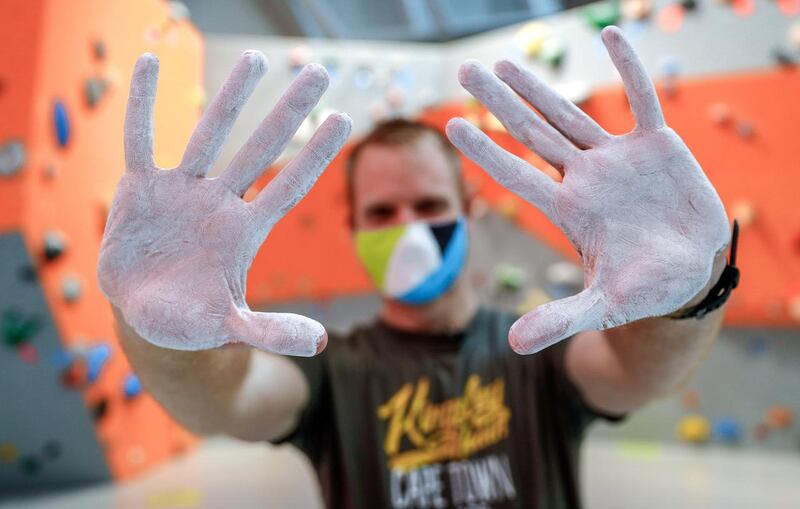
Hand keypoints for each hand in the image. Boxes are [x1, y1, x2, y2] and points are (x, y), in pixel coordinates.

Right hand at [98, 52, 350, 355]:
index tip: (342, 119)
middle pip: (259, 148)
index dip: (314, 154)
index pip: (288, 186)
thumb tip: (320, 343)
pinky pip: (139, 139)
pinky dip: (141, 105)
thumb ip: (271, 330)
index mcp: (244, 232)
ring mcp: (181, 190)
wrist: (147, 316)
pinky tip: (148, 63)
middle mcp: (219, 202)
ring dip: (230, 96)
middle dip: (287, 110)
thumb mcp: (231, 329)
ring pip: (209, 134)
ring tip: (255, 57)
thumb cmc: (194, 322)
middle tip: (318, 70)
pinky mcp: (140, 188)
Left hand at [447, 26, 729, 353]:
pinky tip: (607, 36)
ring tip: (504, 61)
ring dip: (539, 87)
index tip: (449, 127)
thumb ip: (561, 318)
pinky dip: (629, 69)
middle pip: (531, 133)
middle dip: (497, 103)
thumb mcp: (602, 306)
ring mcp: (618, 159)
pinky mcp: (657, 145)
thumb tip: (516, 346)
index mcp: (569, 210)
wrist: (691, 272)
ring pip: (571, 114)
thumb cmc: (643, 289)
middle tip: (464, 72)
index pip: (516, 175)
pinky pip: (642, 99)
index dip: (484, 152)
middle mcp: (585, 177)